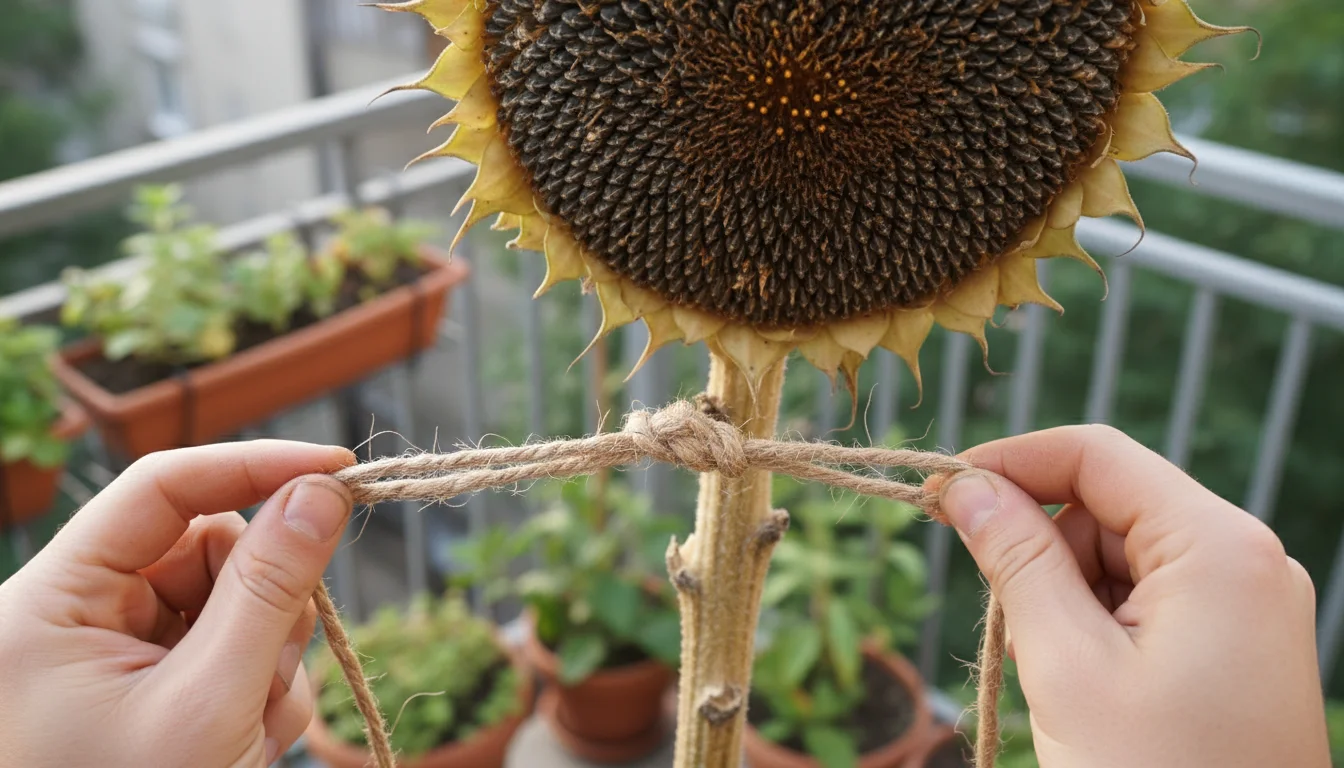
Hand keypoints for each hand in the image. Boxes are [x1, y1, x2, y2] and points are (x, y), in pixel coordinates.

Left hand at [0, 440, 355, 766]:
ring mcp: (114, 654)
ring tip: (250, 731)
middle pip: (208, 550)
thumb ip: (270, 591)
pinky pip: (231, 649)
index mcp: (48, 604)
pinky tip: (245, 741)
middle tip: (273, 670)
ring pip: (232, 603)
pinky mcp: (149, 685)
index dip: (255, 467)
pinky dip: (258, 688)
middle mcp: (76, 615)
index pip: (163, 489)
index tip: (342, 472)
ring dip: (268, 659)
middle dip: (265, 605)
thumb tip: (322, 492)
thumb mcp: (209, 704)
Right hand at [937, 425, 1328, 767]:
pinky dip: (1101, 626)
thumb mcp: (1067, 664)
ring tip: (1059, 676)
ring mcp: (1247, 604)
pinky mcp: (1239, 644)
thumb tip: (964, 486)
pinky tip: (1089, 686)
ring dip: (1068, 597)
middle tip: (1011, 626)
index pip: (1096, 456)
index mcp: (1218, 547)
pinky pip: (1151, 600)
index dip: (1009, 462)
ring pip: (1123, 557)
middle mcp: (1245, 560)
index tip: (939, 493)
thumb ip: (1015, 561)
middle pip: (1108, 508)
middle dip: (1042, 551)